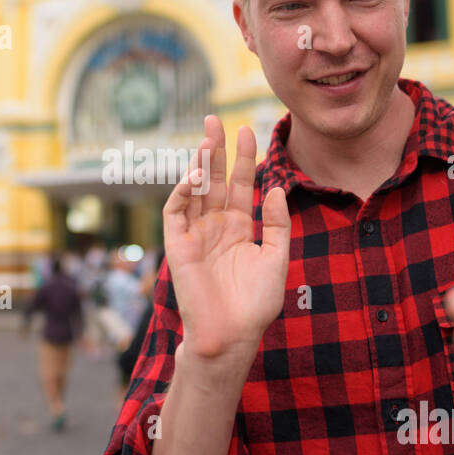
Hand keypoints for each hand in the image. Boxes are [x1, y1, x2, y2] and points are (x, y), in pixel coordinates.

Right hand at [163, 115, 289, 361]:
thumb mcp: (276, 258)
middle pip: (214, 180)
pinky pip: (176, 213)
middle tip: (216, 119)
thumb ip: (278, 223)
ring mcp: (195, 234)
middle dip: (215, 150)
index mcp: (238, 228)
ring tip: (207, 138)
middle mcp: (214, 227)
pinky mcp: (178, 246)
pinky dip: (182, 192)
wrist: (231, 335)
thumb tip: (277, 188)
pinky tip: (194, 174)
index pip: (239, 185)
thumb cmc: (254, 304)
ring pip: (194, 190)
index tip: (249, 130)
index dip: (243, 158)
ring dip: (199, 164)